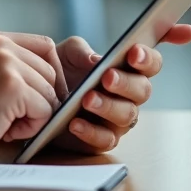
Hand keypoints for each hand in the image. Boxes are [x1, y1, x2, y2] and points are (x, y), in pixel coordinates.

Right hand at [0, 32, 68, 162]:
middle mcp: (3, 46)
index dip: (52, 75)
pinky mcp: (12, 87)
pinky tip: (4, 129)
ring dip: (35, 117)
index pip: (46, 48)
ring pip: (51, 94)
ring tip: (4, 123)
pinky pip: (45, 111)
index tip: (43, 97)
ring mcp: (8, 65)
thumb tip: (59, 83)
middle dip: (42, 100)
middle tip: (12, 117)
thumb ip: (14, 68)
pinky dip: (30, 127)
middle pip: (52, 73)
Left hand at [50, 25, 190, 153]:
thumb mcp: (67, 53)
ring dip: (108, 106)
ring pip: (127, 116)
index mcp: (127, 70)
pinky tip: (75, 122)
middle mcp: (129, 96)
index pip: (151, 64)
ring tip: (87, 99)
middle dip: (126, 83)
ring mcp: (118, 120)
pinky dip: (90, 131)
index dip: (148, 58)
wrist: (39, 96)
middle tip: (108, 77)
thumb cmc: (61, 71)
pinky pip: (106, 140)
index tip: (134, 52)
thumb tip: (97, 61)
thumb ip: (81, 51)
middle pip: (143, 90)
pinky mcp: (102, 140)